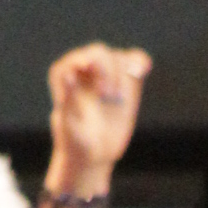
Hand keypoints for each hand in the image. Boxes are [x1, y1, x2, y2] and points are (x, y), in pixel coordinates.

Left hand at [46, 42, 150, 179]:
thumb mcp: (69, 125)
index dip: (90, 73)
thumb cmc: (76, 142)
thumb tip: (69, 74)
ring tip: (118, 100)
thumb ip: (69, 100)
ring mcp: (104, 72)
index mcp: (63, 74)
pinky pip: (134, 62)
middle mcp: (83, 68)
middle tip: (109, 97)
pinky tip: (145, 67)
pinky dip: (140, 63)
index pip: (77, 60)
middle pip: (100, 54)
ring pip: (118, 58)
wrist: (94, 154)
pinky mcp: (124, 79)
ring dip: (123, 76)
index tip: (98, 96)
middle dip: (108, 72)